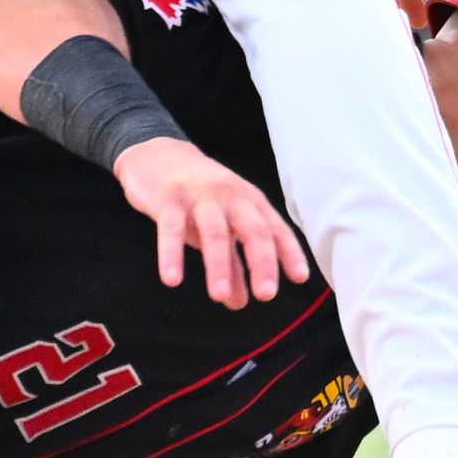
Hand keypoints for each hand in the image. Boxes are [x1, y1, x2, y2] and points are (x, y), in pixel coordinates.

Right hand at [113, 137, 309, 310]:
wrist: (157, 154)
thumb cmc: (197, 195)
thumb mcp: (220, 227)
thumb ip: (232, 264)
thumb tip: (239, 303)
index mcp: (249, 202)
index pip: (275, 228)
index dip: (289, 251)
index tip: (299, 277)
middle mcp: (231, 196)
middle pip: (252, 229)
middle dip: (262, 262)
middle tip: (266, 295)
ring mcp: (199, 195)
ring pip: (214, 231)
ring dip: (219, 264)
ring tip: (218, 296)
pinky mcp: (168, 198)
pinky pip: (170, 228)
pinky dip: (171, 254)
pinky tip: (172, 279)